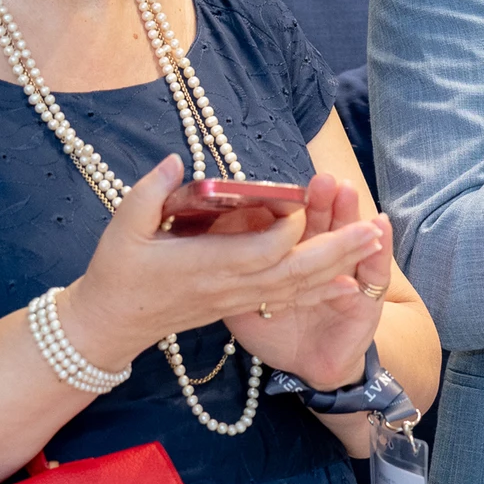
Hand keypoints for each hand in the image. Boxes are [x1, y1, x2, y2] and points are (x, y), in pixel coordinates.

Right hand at [56, 156, 386, 367]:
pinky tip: (349, 282)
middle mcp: (230, 285)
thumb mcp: (123, 226)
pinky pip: (287, 298)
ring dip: (339, 267)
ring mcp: (237, 299)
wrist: (110, 324)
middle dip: (336, 250)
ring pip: (297, 287)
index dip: (289, 229)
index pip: (262, 250)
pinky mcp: (238, 306)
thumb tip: (175, 160)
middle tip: (372, 227)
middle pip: (294, 270)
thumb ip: (150, 192)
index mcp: (207, 265)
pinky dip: (320, 289)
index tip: (305, 203)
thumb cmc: (117, 271)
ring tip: (373, 245)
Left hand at [224, 173, 392, 389]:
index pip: (293, 226)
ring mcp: (348, 276)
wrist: (311, 370)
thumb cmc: (278, 335)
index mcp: (291, 258)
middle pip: (322, 226)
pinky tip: (380, 225)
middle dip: (322, 202)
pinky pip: (375, 271)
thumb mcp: (243, 308)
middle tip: (319, 180)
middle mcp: (320, 261)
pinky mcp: (369, 297)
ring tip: (347, 191)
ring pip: (347, 240)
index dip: (291, 206)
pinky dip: (380, 247)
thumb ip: (232, 280)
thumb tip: (212, 246)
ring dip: (349, 215)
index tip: (283, 187)